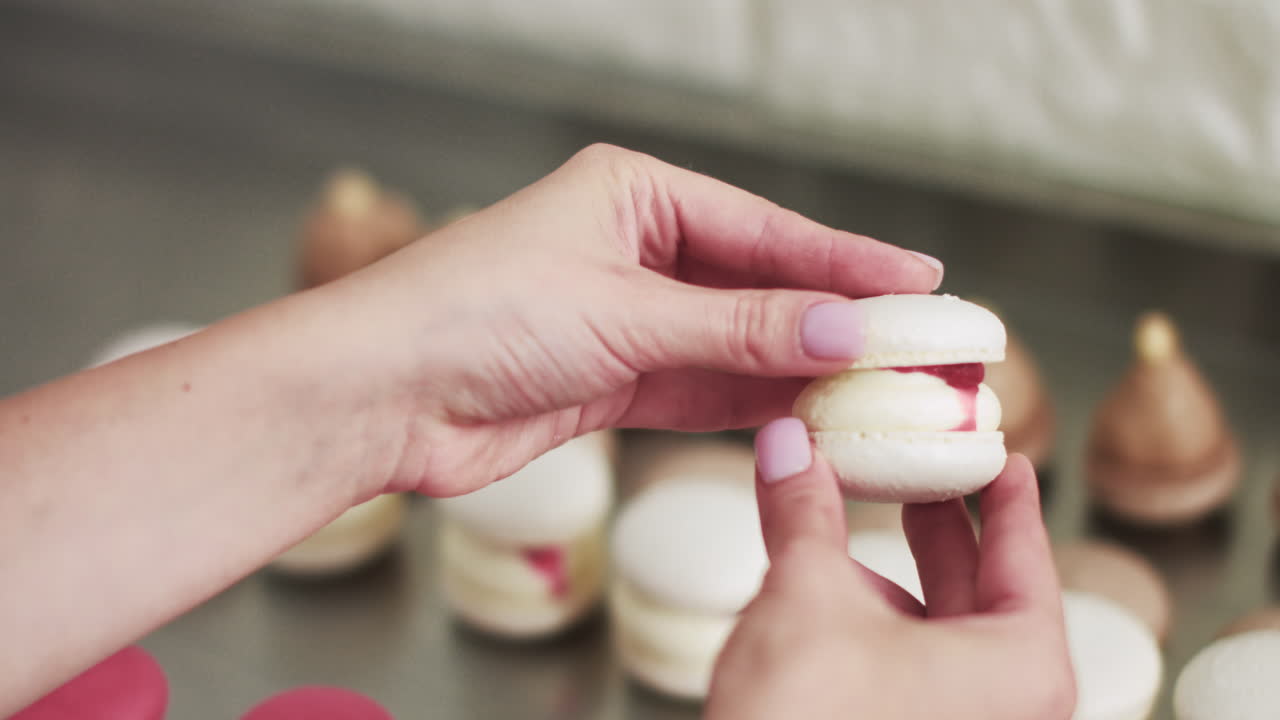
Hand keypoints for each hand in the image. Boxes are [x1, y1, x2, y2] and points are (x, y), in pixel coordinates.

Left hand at [318, 144, 941, 496]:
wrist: (378, 393)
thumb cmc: (474, 314)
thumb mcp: (625, 312)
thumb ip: (739, 329)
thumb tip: (844, 331)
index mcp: (632, 193)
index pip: (764, 228)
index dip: (845, 259)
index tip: (918, 282)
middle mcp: (631, 249)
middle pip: (756, 286)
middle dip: (830, 320)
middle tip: (913, 345)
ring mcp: (622, 317)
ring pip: (733, 342)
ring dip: (797, 368)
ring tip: (877, 387)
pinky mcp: (608, 379)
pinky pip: (699, 386)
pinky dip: (748, 401)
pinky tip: (805, 412)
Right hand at [706, 419, 1075, 719]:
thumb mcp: (806, 594)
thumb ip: (806, 513)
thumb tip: (789, 448)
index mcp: (1020, 671)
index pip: (1026, 560)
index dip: (1008, 500)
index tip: (1004, 460)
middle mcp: (1007, 712)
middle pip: (983, 597)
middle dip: (941, 533)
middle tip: (922, 478)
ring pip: (937, 638)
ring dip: (891, 582)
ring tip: (843, 534)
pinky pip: (910, 678)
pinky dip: (875, 630)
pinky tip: (826, 600)